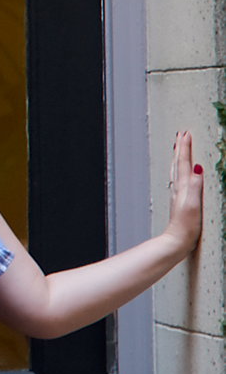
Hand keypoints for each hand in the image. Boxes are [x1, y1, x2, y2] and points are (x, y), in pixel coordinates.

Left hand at [164, 127, 204, 256]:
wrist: (176, 241)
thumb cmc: (186, 226)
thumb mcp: (193, 204)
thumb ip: (195, 186)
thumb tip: (197, 167)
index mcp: (182, 187)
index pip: (183, 162)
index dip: (185, 147)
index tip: (186, 133)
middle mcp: (178, 188)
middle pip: (177, 163)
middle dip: (180, 148)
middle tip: (181, 135)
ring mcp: (178, 195)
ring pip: (176, 171)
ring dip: (178, 158)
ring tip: (179, 149)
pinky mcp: (180, 201)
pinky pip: (178, 180)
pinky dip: (179, 171)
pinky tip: (181, 175)